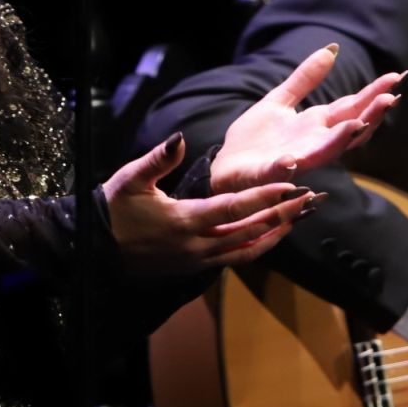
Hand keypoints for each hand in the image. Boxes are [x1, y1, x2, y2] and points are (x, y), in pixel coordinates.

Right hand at [104, 133, 320, 276]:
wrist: (96, 248)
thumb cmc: (113, 209)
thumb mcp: (131, 179)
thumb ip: (158, 159)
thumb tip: (179, 138)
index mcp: (184, 220)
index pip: (234, 209)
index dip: (264, 197)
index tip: (291, 186)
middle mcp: (196, 245)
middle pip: (250, 232)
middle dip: (283, 215)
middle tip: (311, 199)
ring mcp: (197, 261)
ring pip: (247, 250)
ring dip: (275, 234)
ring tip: (300, 218)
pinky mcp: (195, 268)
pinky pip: (235, 259)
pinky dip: (257, 247)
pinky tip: (272, 236)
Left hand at [210, 44, 402, 191]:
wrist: (224, 167)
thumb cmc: (253, 139)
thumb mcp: (279, 100)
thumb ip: (304, 79)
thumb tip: (332, 49)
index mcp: (314, 125)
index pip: (350, 107)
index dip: (373, 94)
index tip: (396, 77)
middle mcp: (311, 144)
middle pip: (347, 130)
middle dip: (369, 116)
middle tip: (389, 99)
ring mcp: (292, 160)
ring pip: (323, 152)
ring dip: (341, 140)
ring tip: (357, 123)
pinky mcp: (266, 173)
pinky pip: (279, 171)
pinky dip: (287, 166)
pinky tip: (293, 158)